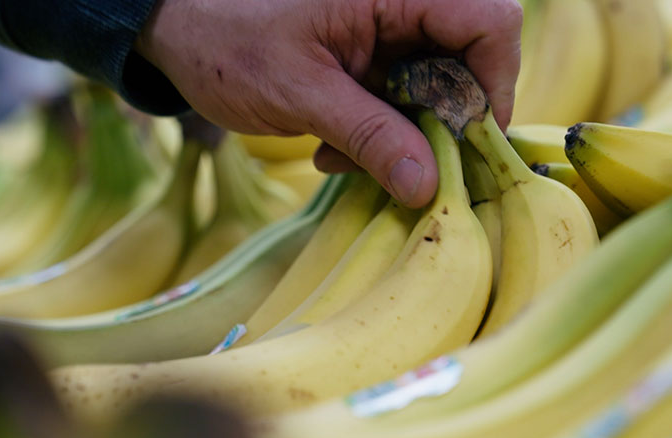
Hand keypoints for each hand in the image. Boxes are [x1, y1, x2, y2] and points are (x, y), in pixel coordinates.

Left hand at [136, 0, 522, 207]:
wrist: (176, 34)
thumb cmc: (227, 44)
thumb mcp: (301, 94)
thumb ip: (369, 136)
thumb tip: (429, 185)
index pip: (489, 22)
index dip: (495, 83)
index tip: (471, 140)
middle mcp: (400, 3)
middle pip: (471, 60)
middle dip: (440, 122)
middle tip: (404, 164)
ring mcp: (388, 30)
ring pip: (438, 87)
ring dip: (403, 135)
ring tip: (343, 155)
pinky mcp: (373, 54)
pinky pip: (404, 98)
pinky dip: (380, 132)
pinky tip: (333, 146)